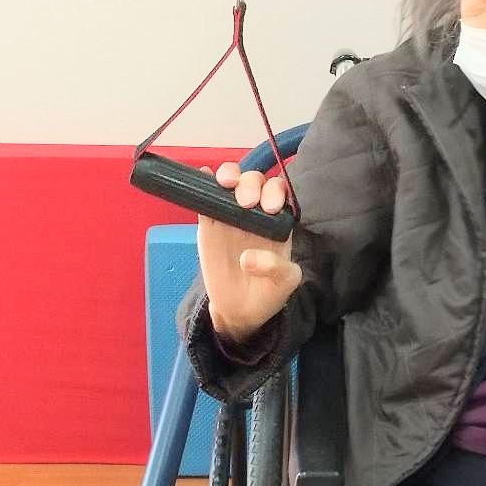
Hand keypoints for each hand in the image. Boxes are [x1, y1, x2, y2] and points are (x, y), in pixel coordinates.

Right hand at [196, 163, 302, 342]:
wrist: (240, 310)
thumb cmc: (268, 292)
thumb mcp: (284, 284)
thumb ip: (276, 268)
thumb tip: (247, 258)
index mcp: (278, 221)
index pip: (279, 193)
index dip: (275, 192)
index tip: (270, 207)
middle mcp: (256, 212)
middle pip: (254, 182)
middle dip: (251, 183)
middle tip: (246, 202)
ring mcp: (231, 215)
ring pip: (230, 184)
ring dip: (229, 175)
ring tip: (225, 183)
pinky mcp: (209, 224)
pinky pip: (206, 200)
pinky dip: (202, 183)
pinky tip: (201, 175)